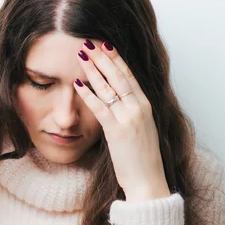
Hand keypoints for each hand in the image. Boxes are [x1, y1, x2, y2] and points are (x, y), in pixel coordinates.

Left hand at [73, 39, 170, 201]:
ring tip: (81, 55)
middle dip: (103, 58)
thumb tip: (120, 102)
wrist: (148, 182)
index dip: (117, 59)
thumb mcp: (142, 130)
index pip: (130, 76)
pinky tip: (77, 83)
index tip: (106, 45)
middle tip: (89, 42)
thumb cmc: (142, 159)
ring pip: (109, 88)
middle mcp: (139, 108)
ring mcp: (129, 118)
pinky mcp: (117, 131)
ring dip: (93, 70)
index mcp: (146, 106)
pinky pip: (100, 107)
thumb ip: (132, 113)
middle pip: (119, 76)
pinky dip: (87, 93)